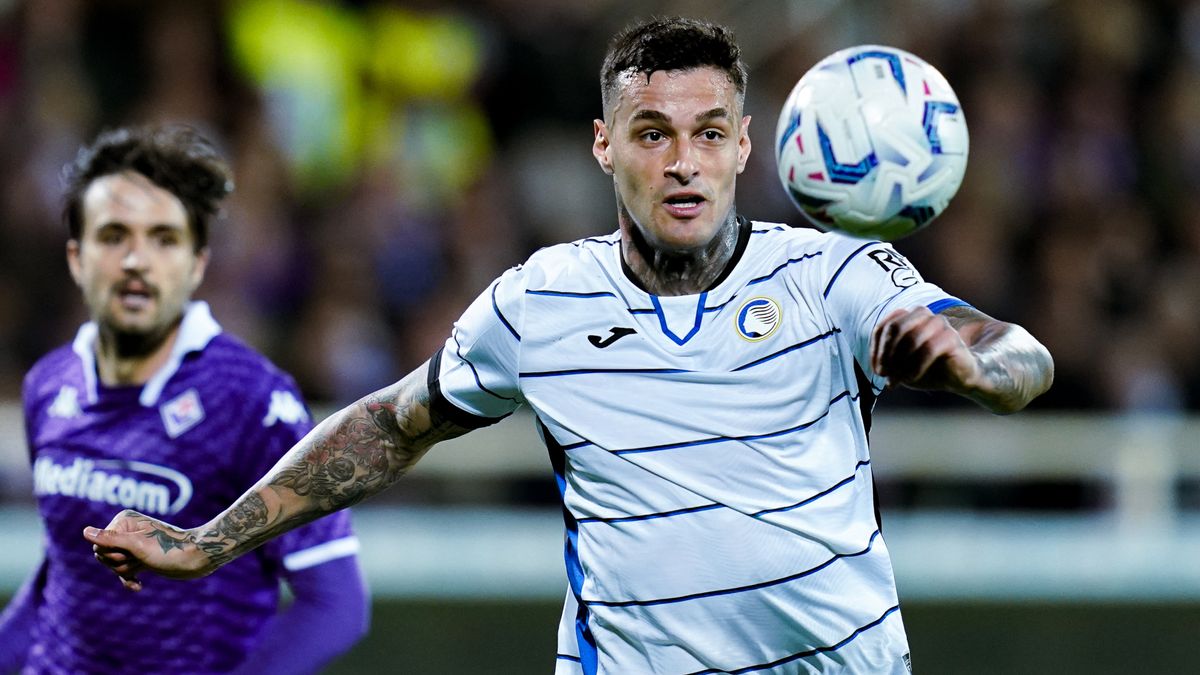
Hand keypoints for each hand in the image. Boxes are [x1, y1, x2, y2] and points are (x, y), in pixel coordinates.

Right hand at [83, 510, 213, 591]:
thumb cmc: (168, 550)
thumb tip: (85, 532)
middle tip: (139, 558)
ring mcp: (133, 545)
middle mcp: (126, 530)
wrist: (195, 558)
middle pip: (103, 556)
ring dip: (128, 569)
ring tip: (146, 564)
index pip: (98, 545)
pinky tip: (139, 586)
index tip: (132, 552)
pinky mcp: (141, 557)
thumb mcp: (137, 546)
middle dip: (119, 563)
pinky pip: (124, 572)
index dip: (113, 554)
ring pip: (113, 565)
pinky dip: (129, 579)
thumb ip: (110, 540)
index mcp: (123, 520)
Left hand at [870, 306, 981, 393]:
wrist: (955, 378)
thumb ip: (887, 361)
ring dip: (899, 363)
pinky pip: (928, 349)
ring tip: (896, 380)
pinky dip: (915, 367)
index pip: (883, 328)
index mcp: (907, 316)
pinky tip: (910, 379)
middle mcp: (922, 314)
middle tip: (882, 374)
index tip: (877, 370)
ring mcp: (938, 323)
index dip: (876, 350)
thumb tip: (879, 366)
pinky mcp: (951, 337)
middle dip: (885, 353)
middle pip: (895, 327)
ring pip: (911, 338)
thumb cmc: (924, 367)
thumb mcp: (899, 365)